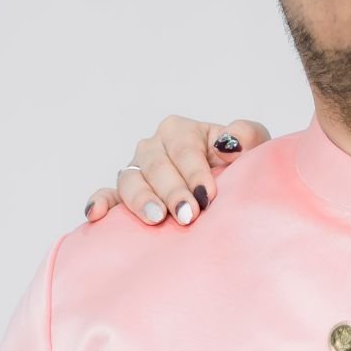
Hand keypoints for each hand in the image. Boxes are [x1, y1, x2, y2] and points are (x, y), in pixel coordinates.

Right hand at [83, 117, 271, 227]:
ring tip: (157, 219)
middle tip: (188, 215)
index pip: (183, 149)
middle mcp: (153, 147)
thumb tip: (227, 143)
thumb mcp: (253, 146)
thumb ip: (246, 135)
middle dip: (172, 191)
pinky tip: (96, 215)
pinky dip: (100, 203)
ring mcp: (136, 171)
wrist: (231, 191)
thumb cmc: (240, 166)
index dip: (195, 171)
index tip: (207, 195)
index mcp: (180, 131)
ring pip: (130, 180)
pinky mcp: (124, 195)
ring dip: (141, 200)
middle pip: (156, 166)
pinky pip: (107, 195)